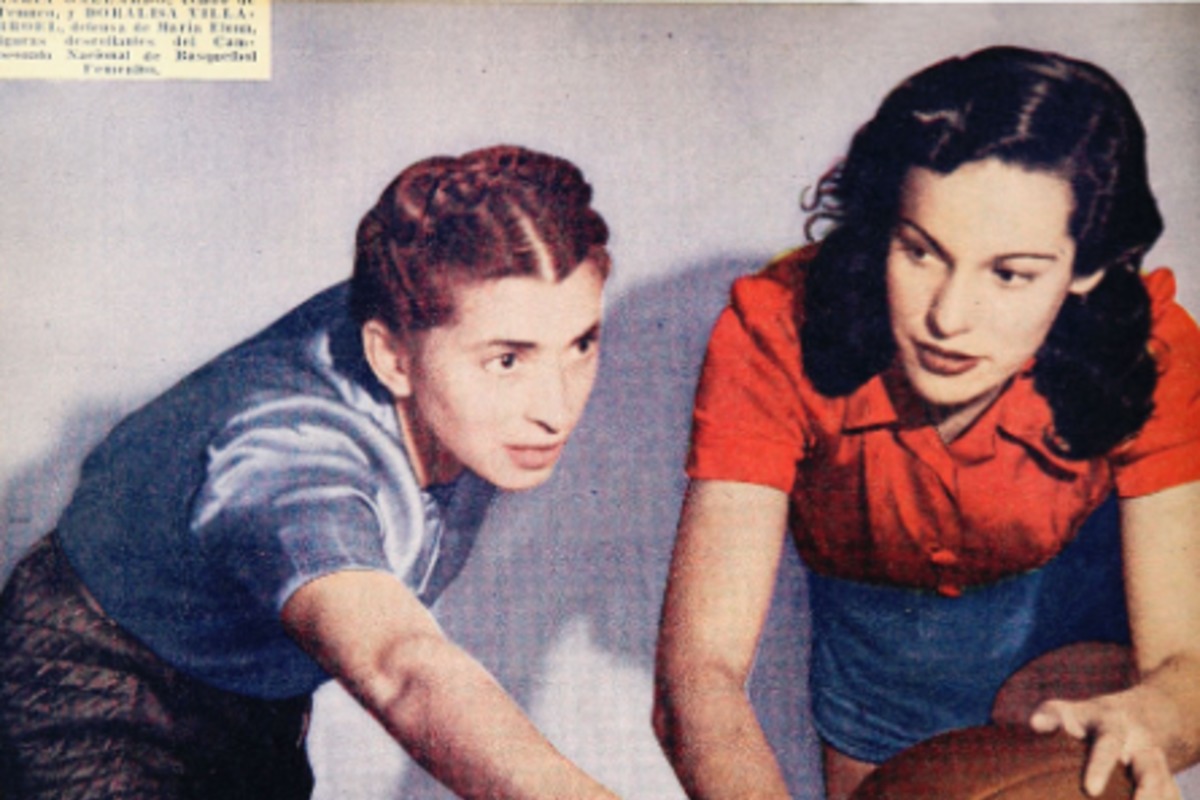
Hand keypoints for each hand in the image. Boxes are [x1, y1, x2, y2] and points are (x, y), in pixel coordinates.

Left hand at [1030, 689, 1180, 799]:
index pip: (1108, 744)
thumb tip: (1035, 724)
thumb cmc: (1088, 720)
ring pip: (1167, 788)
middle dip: (1147, 794)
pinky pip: (1171, 797)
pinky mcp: (1165, 782)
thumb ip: (1052, 715)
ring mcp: (1157, 765)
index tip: (1091, 790)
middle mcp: (1141, 745)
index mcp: (1114, 725)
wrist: (1135, 718)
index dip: (1101, 767)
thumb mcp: (1069, 710)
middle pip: (1151, 771)